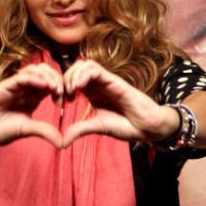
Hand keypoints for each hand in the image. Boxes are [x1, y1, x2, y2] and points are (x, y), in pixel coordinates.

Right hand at [0, 63, 63, 148]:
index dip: (61, 88)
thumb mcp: (26, 130)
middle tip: (61, 91)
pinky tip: (43, 85)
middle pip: (46, 73)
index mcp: (33, 98)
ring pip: (35, 70)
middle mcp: (25, 89)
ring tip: (54, 87)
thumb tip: (63, 142)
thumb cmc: (1, 130)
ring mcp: (15, 86)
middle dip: (57, 79)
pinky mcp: (5, 85)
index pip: (51, 85)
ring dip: (47, 76)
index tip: (65, 100)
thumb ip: (44, 131)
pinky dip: (35, 78)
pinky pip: (22, 77)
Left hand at [61, 60, 178, 147]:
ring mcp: (106, 81)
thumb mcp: (97, 127)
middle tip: (63, 95)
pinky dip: (83, 75)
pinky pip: (95, 69)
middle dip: (64, 78)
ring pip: (84, 64)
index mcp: (92, 92)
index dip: (61, 87)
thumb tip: (62, 141)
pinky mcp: (114, 80)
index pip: (72, 79)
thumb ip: (79, 129)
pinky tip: (78, 88)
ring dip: (73, 74)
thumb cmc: (125, 125)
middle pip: (75, 68)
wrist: (146, 127)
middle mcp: (98, 84)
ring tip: (71, 91)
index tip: (59, 103)